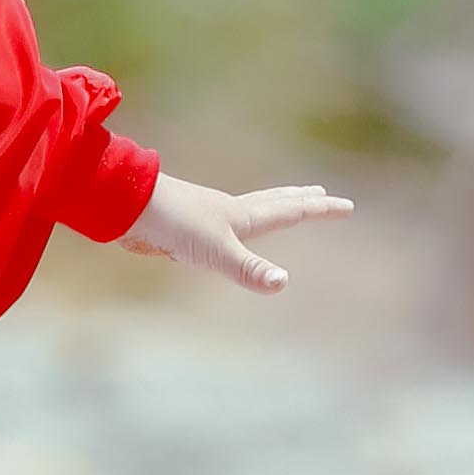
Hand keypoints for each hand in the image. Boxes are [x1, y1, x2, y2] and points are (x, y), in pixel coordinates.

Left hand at [129, 177, 353, 298]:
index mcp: (243, 216)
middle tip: (320, 193)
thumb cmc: (172, 224)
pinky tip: (225, 229)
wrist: (127, 207)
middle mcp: (230, 212)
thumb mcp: (216, 251)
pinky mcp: (187, 227)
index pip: (291, 211)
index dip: (319, 209)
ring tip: (280, 202)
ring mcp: (208, 217)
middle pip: (274, 202)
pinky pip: (225, 223)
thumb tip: (283, 282)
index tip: (346, 205)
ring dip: (271, 204)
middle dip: (300, 199)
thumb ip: (248, 268)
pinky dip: (238, 221)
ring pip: (250, 208)